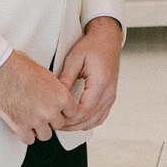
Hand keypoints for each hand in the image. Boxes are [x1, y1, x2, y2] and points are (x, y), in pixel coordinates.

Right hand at [0, 50, 75, 143]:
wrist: (2, 73)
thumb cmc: (20, 69)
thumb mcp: (46, 75)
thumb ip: (54, 90)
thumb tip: (55, 95)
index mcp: (60, 96)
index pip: (71, 113)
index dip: (63, 111)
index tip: (58, 110)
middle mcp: (51, 110)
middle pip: (58, 124)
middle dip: (50, 120)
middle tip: (41, 113)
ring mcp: (37, 120)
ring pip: (46, 135)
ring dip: (40, 130)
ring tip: (33, 121)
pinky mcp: (21, 126)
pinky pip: (29, 140)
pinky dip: (26, 135)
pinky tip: (23, 128)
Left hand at [58, 16, 122, 130]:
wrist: (107, 40)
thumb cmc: (92, 46)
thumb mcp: (74, 59)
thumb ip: (66, 79)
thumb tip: (56, 97)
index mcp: (101, 83)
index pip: (83, 110)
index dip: (68, 118)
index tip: (55, 117)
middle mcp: (109, 92)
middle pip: (89, 119)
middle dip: (71, 125)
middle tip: (54, 124)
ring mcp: (111, 96)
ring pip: (95, 121)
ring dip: (79, 125)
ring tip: (63, 124)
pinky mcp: (110, 97)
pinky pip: (100, 116)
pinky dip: (88, 122)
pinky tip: (76, 121)